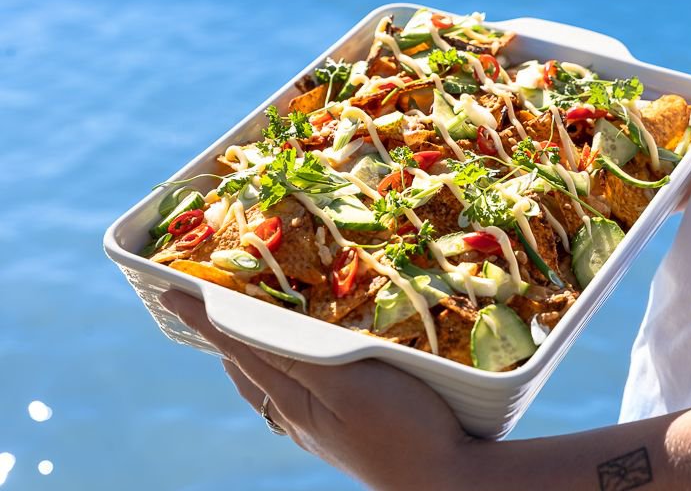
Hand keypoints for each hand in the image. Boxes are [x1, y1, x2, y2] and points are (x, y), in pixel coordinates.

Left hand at [160, 290, 478, 490]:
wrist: (445, 482)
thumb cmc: (403, 427)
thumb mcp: (348, 383)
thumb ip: (297, 355)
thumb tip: (244, 328)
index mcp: (293, 399)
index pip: (236, 348)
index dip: (203, 319)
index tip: (170, 293)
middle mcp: (296, 415)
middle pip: (244, 367)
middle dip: (221, 334)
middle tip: (206, 303)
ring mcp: (317, 428)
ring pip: (267, 383)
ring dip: (250, 351)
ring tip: (245, 328)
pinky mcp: (340, 433)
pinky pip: (293, 392)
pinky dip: (279, 366)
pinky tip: (300, 364)